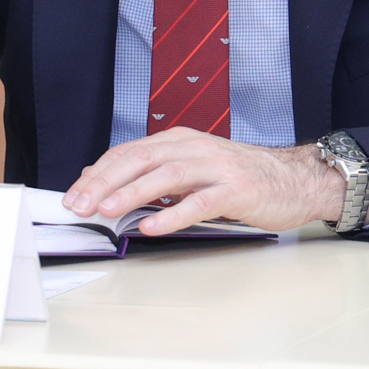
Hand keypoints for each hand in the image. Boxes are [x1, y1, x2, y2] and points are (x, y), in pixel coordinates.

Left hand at [62, 127, 368, 234]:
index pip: (128, 152)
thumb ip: (155, 175)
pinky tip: (152, 226)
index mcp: (179, 141)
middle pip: (141, 159)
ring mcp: (216, 168)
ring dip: (133, 193)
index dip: (98, 172)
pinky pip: (199, 202)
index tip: (74, 194)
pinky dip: (173, 214)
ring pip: (166, 176)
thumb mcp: (192, 170)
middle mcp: (194, 148)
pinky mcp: (236, 190)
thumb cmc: (240, 178)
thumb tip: (106, 185)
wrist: (293, 180)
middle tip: (80, 204)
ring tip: (108, 210)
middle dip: (105, 182)